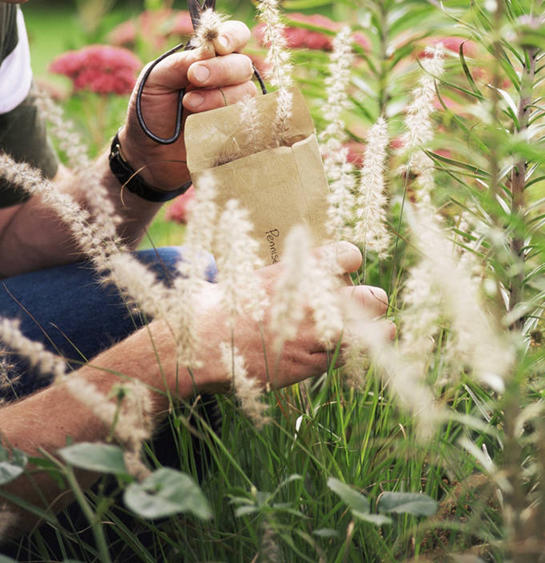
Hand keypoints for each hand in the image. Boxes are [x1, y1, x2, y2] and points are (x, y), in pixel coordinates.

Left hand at [119, 20, 255, 190]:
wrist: (147, 155)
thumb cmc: (149, 112)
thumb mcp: (154, 79)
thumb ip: (179, 62)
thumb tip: (209, 52)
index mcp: (208, 59)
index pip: (235, 36)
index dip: (232, 36)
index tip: (219, 45)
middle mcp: (226, 80)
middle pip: (243, 66)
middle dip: (220, 70)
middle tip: (193, 79)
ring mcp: (234, 107)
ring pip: (246, 93)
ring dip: (217, 98)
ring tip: (189, 106)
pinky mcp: (237, 132)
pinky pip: (247, 121)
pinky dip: (225, 120)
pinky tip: (203, 125)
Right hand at [191, 242, 394, 393]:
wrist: (209, 340)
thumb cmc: (231, 303)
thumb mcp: (261, 273)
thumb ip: (293, 271)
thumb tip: (313, 268)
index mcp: (302, 268)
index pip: (350, 257)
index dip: (350, 264)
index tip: (346, 269)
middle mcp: (316, 299)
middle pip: (371, 298)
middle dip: (371, 301)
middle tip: (367, 304)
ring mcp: (317, 332)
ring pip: (369, 331)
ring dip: (375, 330)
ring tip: (383, 330)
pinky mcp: (313, 362)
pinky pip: (352, 356)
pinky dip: (361, 352)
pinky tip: (367, 349)